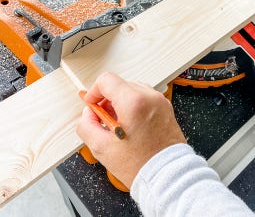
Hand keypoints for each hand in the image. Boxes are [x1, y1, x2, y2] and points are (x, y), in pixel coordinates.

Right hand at [76, 72, 185, 187]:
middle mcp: (150, 97)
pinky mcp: (166, 109)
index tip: (92, 103)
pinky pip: (145, 99)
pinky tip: (132, 126)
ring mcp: (160, 102)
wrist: (166, 174)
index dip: (94, 91)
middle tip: (104, 120)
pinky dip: (135, 106)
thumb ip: (86, 125)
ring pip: (133, 91)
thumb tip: (88, 114)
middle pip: (120, 85)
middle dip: (108, 100)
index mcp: (134, 102)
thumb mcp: (101, 147)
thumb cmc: (140, 164)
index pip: (107, 80)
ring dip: (122, 103)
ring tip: (119, 125)